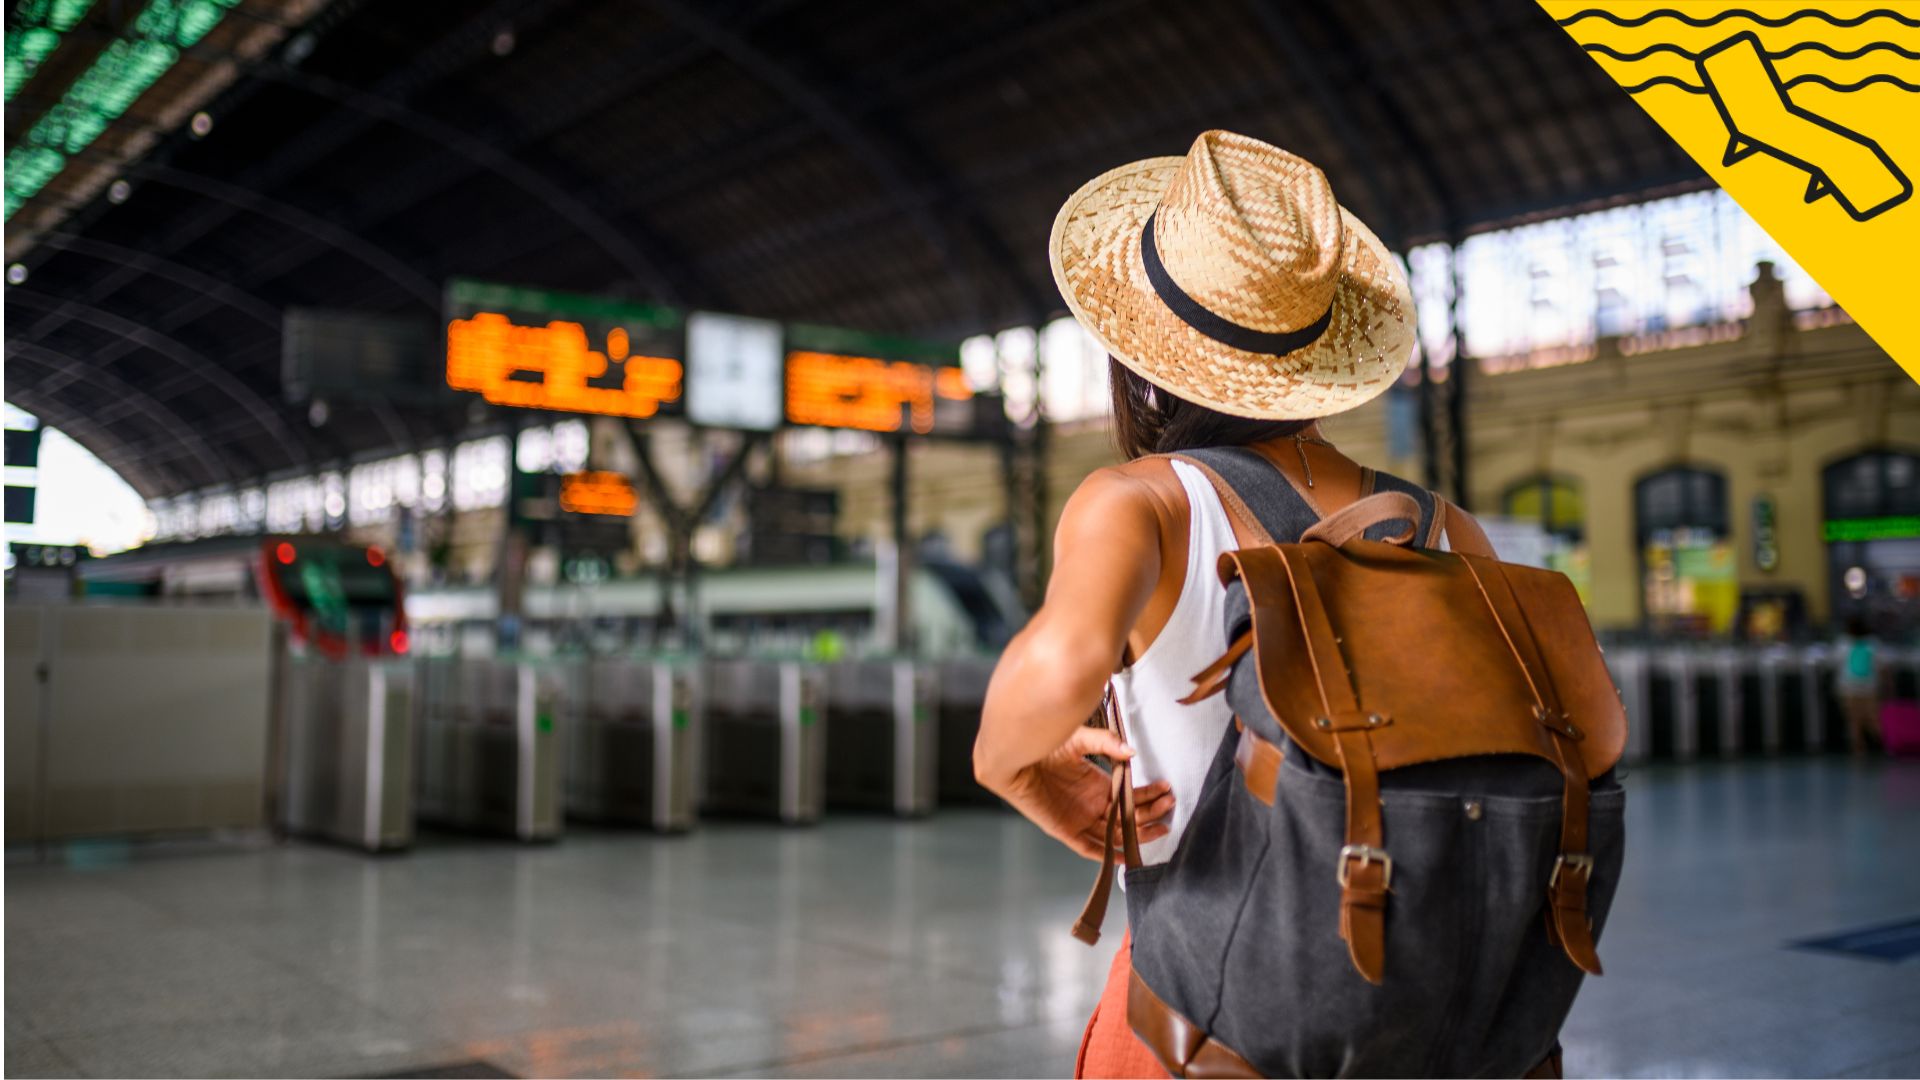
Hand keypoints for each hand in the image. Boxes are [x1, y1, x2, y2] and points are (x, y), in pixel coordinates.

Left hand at [996, 725, 1175, 860]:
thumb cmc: (1044, 745)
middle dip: (1152, 813)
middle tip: (1169, 805)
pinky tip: (1126, 854)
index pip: (1131, 797)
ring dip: (1139, 833)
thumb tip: (1132, 753)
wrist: (1014, 756)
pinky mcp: (1065, 831)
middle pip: (1129, 818)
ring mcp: (1080, 819)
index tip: (1167, 790)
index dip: (1150, 796)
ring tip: (1161, 826)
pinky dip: (1107, 854)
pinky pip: (1090, 848)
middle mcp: (1093, 805)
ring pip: (1116, 834)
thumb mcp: (1079, 739)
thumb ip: (1106, 743)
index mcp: (1098, 786)